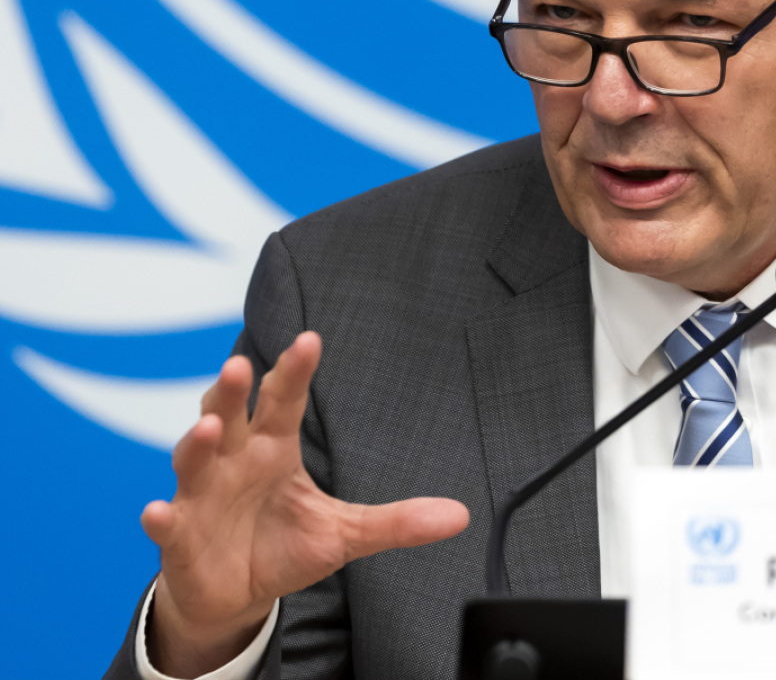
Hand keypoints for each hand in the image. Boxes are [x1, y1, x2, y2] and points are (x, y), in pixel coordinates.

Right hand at [140, 332, 468, 677]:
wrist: (238, 593)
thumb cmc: (285, 544)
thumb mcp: (346, 532)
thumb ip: (397, 520)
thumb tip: (459, 515)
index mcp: (275, 448)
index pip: (285, 400)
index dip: (295, 370)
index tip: (311, 340)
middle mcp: (235, 461)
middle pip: (231, 415)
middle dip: (232, 391)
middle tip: (241, 366)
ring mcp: (202, 496)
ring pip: (194, 459)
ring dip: (197, 442)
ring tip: (208, 429)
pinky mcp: (180, 537)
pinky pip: (167, 524)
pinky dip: (161, 517)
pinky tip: (158, 511)